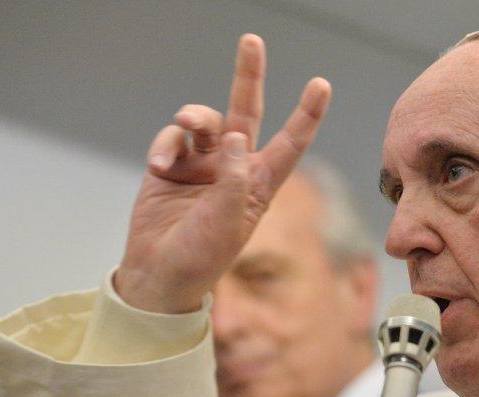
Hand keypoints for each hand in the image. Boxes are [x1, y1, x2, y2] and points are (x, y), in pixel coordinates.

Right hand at [114, 34, 331, 312]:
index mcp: (259, 184)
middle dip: (248, 76)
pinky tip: (161, 168)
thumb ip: (233, 181)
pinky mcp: (172, 165)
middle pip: (245, 112)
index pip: (289, 144)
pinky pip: (172, 138)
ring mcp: (203, 165)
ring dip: (195, 116)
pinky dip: (165, 145)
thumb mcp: (225, 225)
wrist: (157, 274)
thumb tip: (236, 136)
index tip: (321, 84)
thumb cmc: (200, 258)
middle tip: (252, 40)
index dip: (306, 114)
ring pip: (204, 121)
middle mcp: (234, 168)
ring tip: (185, 125)